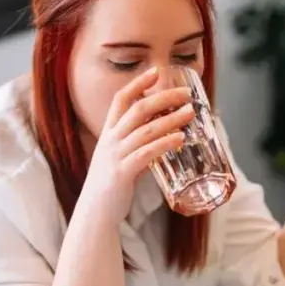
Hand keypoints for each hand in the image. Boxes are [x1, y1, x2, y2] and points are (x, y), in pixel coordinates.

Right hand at [78, 68, 195, 223]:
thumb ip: (138, 145)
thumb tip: (163, 138)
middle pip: (137, 109)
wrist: (95, 213)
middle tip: (186, 94)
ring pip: (145, 130)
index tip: (156, 72)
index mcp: (108, 134)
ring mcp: (115, 156)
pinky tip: (179, 138)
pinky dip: (164, 143)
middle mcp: (110, 140)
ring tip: (190, 114)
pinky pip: (146, 153)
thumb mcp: (120, 158)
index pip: (121, 100)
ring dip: (170, 119)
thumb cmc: (111, 186)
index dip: (138, 83)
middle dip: (163, 98)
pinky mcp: (122, 173)